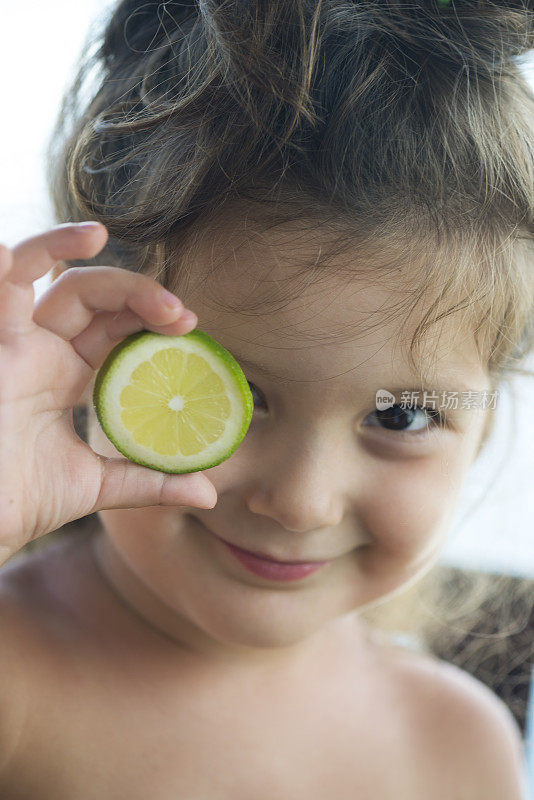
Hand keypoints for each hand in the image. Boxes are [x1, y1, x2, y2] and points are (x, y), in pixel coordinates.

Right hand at [0, 222, 216, 564]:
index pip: (113, 326)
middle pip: (87, 295)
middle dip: (133, 291)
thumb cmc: (21, 502)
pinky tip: (17, 251)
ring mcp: (9, 345)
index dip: (149, 317)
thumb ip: (150, 480)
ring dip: (64, 246)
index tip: (190, 325)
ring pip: (35, 273)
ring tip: (98, 234)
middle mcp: (38, 351)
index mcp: (67, 375)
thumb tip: (208, 493)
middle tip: (178, 313)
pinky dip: (1, 265)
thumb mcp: (98, 486)